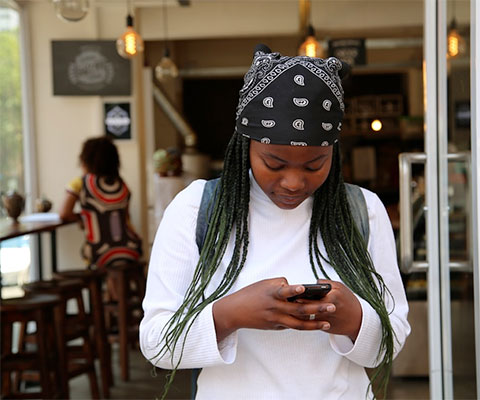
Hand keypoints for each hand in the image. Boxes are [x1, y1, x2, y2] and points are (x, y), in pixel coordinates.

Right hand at [212, 278, 332, 341]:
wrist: (235, 312)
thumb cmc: (251, 294)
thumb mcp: (264, 284)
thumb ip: (281, 284)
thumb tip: (296, 288)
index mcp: (271, 293)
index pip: (284, 291)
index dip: (293, 290)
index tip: (303, 288)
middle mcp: (275, 307)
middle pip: (299, 310)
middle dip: (317, 309)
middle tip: (332, 306)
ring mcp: (276, 319)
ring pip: (298, 324)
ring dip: (314, 324)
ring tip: (327, 323)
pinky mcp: (275, 326)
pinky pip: (292, 326)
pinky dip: (304, 325)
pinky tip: (316, 324)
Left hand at [296, 279, 361, 341]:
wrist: (358, 321)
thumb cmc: (348, 301)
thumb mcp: (340, 288)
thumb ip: (326, 284)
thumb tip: (312, 283)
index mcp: (333, 296)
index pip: (313, 293)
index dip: (301, 292)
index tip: (292, 290)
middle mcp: (329, 308)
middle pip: (308, 305)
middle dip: (297, 302)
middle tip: (287, 299)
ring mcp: (326, 319)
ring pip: (307, 315)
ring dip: (298, 312)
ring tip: (290, 306)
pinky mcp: (324, 328)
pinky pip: (311, 323)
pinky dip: (303, 319)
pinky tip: (296, 315)